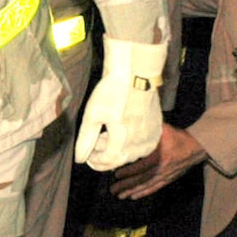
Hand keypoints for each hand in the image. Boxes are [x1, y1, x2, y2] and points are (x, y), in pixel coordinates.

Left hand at [75, 39, 166, 169]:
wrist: (136, 73)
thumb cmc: (112, 92)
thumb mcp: (92, 116)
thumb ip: (85, 141)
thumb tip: (79, 159)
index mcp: (123, 143)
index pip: (107, 163)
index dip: (95, 161)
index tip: (86, 156)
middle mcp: (140, 145)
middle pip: (119, 159)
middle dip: (105, 154)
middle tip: (94, 143)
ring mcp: (151, 138)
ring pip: (131, 153)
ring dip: (117, 148)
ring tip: (106, 133)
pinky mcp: (157, 130)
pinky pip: (142, 144)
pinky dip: (130, 142)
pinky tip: (121, 129)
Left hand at [109, 122, 206, 199]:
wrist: (196, 147)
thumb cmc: (178, 136)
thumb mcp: (164, 130)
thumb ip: (150, 130)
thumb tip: (132, 125)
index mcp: (160, 156)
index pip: (141, 166)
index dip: (128, 172)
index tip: (116, 175)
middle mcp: (162, 169)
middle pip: (142, 179)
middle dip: (126, 185)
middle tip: (113, 189)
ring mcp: (165, 176)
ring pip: (147, 186)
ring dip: (133, 191)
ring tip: (120, 195)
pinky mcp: (168, 179)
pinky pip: (154, 188)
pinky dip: (144, 193)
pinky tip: (134, 196)